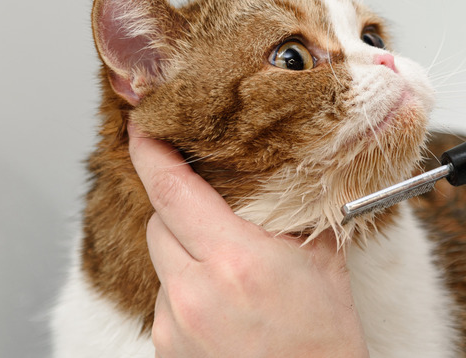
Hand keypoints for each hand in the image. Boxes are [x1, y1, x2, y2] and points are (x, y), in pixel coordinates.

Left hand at [128, 124, 368, 357]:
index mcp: (236, 261)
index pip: (172, 190)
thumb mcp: (321, 263)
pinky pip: (164, 299)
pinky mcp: (165, 347)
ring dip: (186, 254)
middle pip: (160, 223)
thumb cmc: (323, 340)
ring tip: (230, 276)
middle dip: (181, 210)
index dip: (150, 152)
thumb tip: (279, 174)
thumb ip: (292, 213)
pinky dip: (186, 291)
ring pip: (162, 262)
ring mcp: (174, 324)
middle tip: (216, 215)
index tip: (142, 129)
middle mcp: (195, 293)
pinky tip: (222, 306)